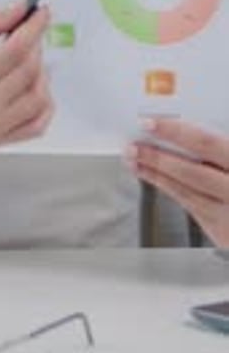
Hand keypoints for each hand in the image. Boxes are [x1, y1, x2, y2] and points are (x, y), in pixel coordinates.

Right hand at [0, 1, 53, 148]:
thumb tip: (20, 9)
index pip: (15, 50)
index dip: (34, 27)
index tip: (42, 12)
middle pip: (29, 72)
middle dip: (36, 45)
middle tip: (28, 31)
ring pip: (39, 99)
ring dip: (42, 73)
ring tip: (26, 59)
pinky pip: (36, 126)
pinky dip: (44, 105)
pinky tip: (33, 86)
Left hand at [127, 118, 228, 247]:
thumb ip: (219, 143)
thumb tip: (193, 121)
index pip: (207, 143)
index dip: (176, 132)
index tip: (152, 123)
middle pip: (192, 171)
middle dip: (158, 156)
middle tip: (134, 143)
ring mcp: (228, 214)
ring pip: (185, 191)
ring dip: (154, 172)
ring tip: (134, 157)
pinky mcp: (220, 231)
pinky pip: (188, 204)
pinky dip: (166, 187)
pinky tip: (150, 176)